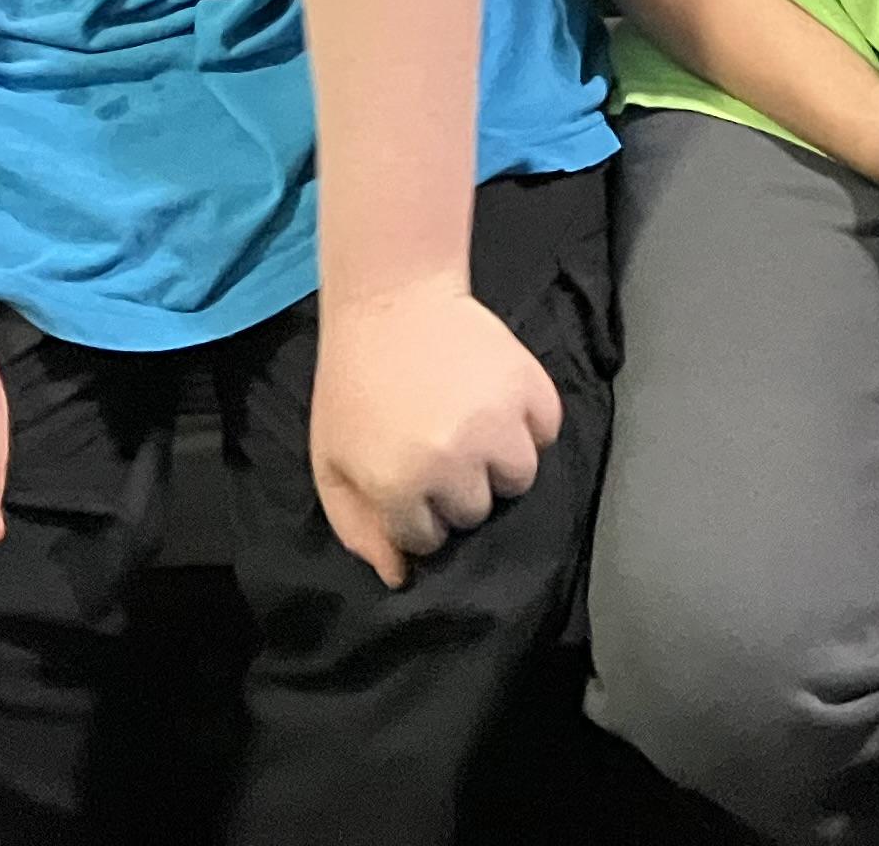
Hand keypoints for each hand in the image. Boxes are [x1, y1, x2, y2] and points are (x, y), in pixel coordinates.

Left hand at [310, 275, 562, 589]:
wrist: (391, 302)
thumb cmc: (353, 385)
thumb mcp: (332, 462)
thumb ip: (359, 528)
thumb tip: (401, 576)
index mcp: (398, 484)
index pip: (428, 539)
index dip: (415, 511)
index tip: (405, 477)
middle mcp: (453, 461)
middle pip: (476, 512)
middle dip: (455, 488)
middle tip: (437, 444)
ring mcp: (497, 423)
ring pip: (519, 478)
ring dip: (498, 461)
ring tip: (472, 426)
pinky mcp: (529, 387)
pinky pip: (546, 431)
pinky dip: (529, 424)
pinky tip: (498, 403)